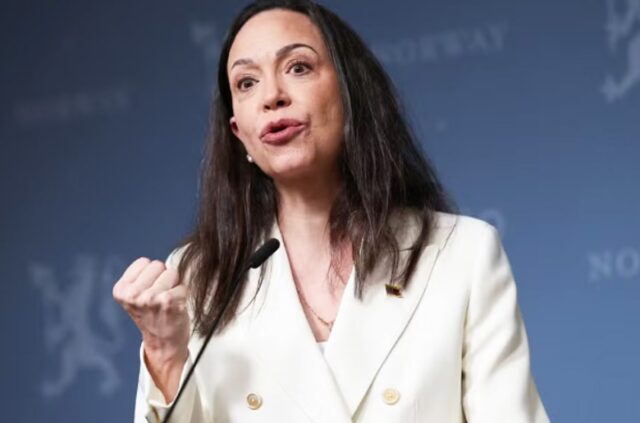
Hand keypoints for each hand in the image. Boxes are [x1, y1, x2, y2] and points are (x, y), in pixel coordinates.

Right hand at [113, 257, 189, 374]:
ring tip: (168, 302)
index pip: (144, 262)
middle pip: (158, 265)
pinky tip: (176, 307)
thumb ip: (141, 277)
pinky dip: (183, 294)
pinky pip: (183, 285)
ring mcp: (150, 298)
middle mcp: (133, 294)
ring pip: (172, 272)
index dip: (151, 275)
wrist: (164, 342)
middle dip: (163, 278)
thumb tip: (162, 259)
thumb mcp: (135, 296)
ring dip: (174, 286)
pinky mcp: (168, 301)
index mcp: (121, 290)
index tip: (149, 291)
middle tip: (160, 298)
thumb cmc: (153, 315)